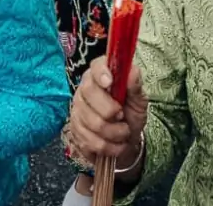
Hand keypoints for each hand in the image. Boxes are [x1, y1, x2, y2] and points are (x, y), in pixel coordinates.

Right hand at [64, 54, 148, 172]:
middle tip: (122, 116)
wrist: (125, 140)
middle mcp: (85, 89)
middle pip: (90, 94)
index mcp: (101, 75)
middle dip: (111, 110)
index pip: (96, 66)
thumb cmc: (131, 114)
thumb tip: (133, 71)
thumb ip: (135, 86)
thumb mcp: (138, 101)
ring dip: (114, 132)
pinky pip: (90, 141)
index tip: (110, 82)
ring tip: (123, 132)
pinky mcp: (74, 130)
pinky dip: (108, 146)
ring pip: (92, 122)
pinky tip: (114, 144)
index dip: (101, 73)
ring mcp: (77, 109)